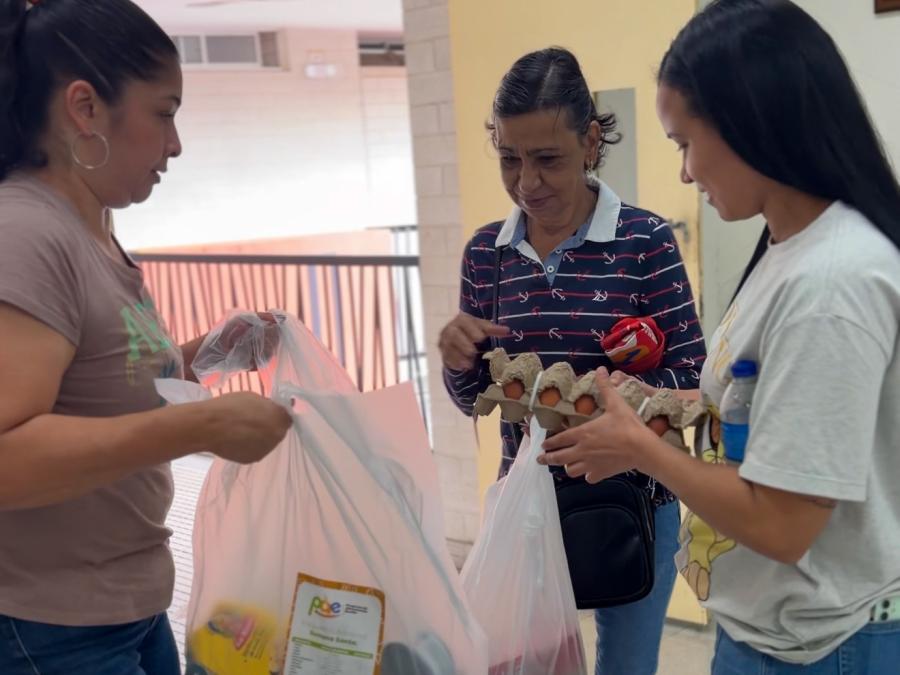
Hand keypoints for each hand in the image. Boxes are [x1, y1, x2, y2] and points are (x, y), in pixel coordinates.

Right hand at [204, 392, 292, 463]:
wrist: (210, 426)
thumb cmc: (231, 406)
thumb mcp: (254, 397)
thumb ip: (267, 406)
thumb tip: (270, 409)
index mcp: (280, 419)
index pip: (287, 418)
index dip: (277, 415)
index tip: (268, 412)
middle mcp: (277, 437)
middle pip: (277, 431)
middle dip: (269, 426)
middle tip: (253, 420)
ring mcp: (265, 450)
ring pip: (266, 442)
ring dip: (259, 437)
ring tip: (242, 430)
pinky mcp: (251, 459)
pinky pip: (254, 450)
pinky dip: (248, 446)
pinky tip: (236, 439)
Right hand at [438, 312, 509, 370]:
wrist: (457, 339)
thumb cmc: (473, 332)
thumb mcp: (482, 329)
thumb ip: (493, 329)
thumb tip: (507, 330)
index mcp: (460, 320)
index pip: (464, 322)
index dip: (472, 330)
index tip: (481, 338)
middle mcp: (449, 329)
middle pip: (453, 335)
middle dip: (464, 344)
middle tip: (473, 351)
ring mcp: (444, 342)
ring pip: (448, 348)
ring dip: (460, 356)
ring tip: (471, 362)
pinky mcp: (442, 353)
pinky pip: (446, 358)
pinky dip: (456, 363)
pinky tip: (465, 367)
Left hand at [538, 367, 657, 482]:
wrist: (643, 448)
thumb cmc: (627, 425)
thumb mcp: (616, 403)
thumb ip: (605, 387)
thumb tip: (600, 369)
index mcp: (582, 433)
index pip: (559, 439)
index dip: (549, 443)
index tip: (542, 445)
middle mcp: (582, 450)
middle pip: (558, 458)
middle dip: (547, 459)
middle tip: (540, 459)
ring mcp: (591, 464)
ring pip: (571, 471)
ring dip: (567, 467)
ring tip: (566, 464)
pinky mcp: (601, 473)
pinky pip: (589, 478)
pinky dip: (587, 476)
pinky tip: (590, 472)